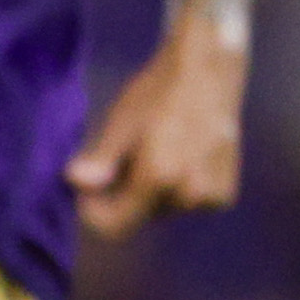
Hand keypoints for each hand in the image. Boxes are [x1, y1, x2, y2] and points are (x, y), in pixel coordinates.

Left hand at [67, 30, 245, 239]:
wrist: (209, 72)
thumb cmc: (157, 94)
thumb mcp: (120, 124)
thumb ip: (100, 160)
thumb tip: (74, 182)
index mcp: (159, 178)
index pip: (115, 226)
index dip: (93, 212)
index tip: (86, 189)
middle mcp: (189, 193)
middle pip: (137, 217)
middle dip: (121, 196)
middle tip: (123, 157)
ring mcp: (211, 196)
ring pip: (161, 210)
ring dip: (148, 192)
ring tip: (151, 151)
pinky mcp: (224, 194)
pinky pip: (185, 203)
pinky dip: (175, 188)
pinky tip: (176, 156)